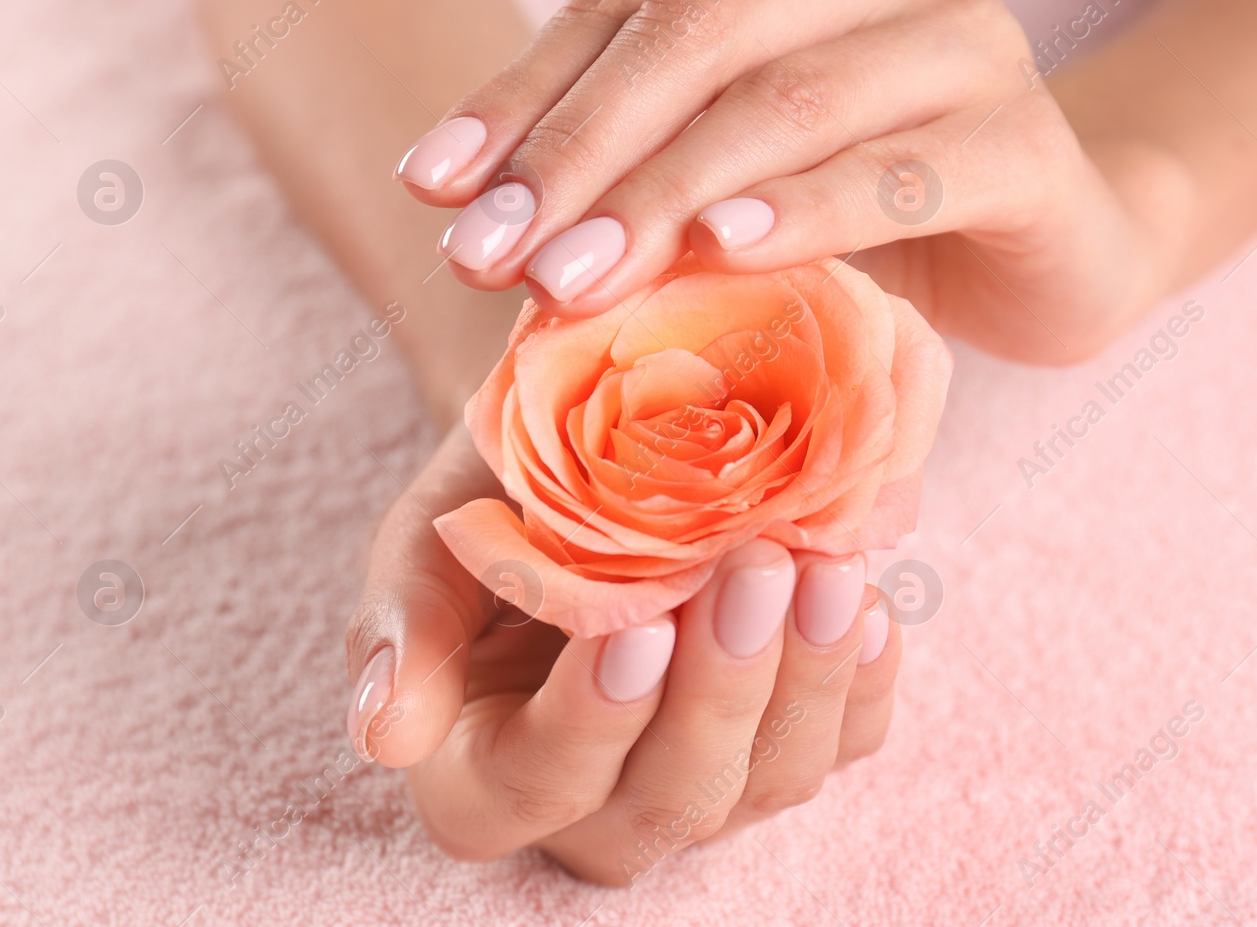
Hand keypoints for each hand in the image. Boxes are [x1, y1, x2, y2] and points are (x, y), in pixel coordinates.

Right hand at [344, 424, 900, 884]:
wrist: (596, 453)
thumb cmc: (502, 494)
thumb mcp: (437, 531)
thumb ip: (405, 620)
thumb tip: (382, 736)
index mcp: (482, 768)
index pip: (528, 790)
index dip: (587, 725)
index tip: (634, 627)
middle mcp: (596, 802)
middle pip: (668, 800)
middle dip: (722, 689)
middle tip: (757, 567)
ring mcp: (701, 780)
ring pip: (766, 782)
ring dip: (807, 678)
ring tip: (830, 567)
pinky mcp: (782, 745)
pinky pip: (841, 748)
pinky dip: (864, 684)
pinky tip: (874, 607)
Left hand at [394, 0, 1179, 363]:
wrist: (1055, 249)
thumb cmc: (868, 211)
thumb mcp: (731, 178)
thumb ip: (625, 164)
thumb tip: (465, 204)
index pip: (629, 8)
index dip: (520, 97)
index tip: (433, 191)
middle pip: (699, 38)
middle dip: (579, 151)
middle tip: (493, 255)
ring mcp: (973, 42)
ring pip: (790, 101)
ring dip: (666, 194)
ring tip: (574, 278)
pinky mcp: (1031, 142)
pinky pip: (900, 172)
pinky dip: (807, 211)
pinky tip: (726, 248)